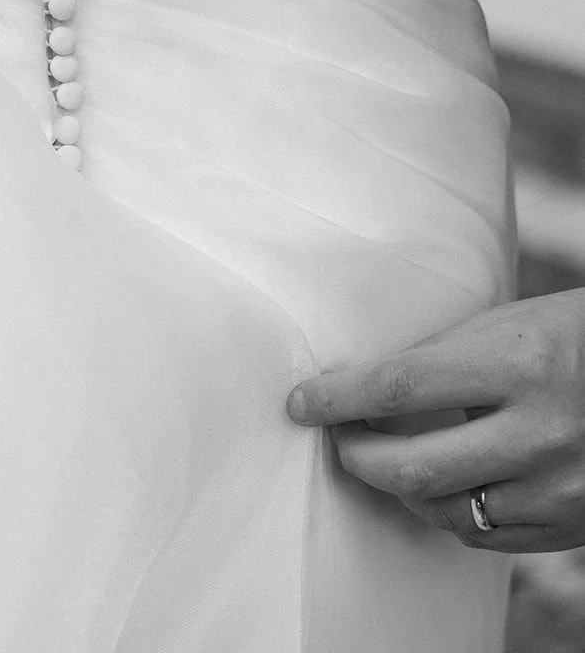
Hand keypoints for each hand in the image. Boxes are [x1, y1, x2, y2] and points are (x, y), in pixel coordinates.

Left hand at [286, 289, 584, 552]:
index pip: (401, 386)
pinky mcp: (570, 524)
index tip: (301, 403)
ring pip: (446, 509)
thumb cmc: (569, 334)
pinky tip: (441, 483)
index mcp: (517, 365)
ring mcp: (557, 487)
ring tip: (387, 458)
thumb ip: (441, 358)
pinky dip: (450, 510)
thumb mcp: (506, 325)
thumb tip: (364, 387)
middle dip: (358, 456)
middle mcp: (538, 433)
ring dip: (402, 486)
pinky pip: (485, 535)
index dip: (340, 398)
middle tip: (336, 437)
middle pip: (414, 466)